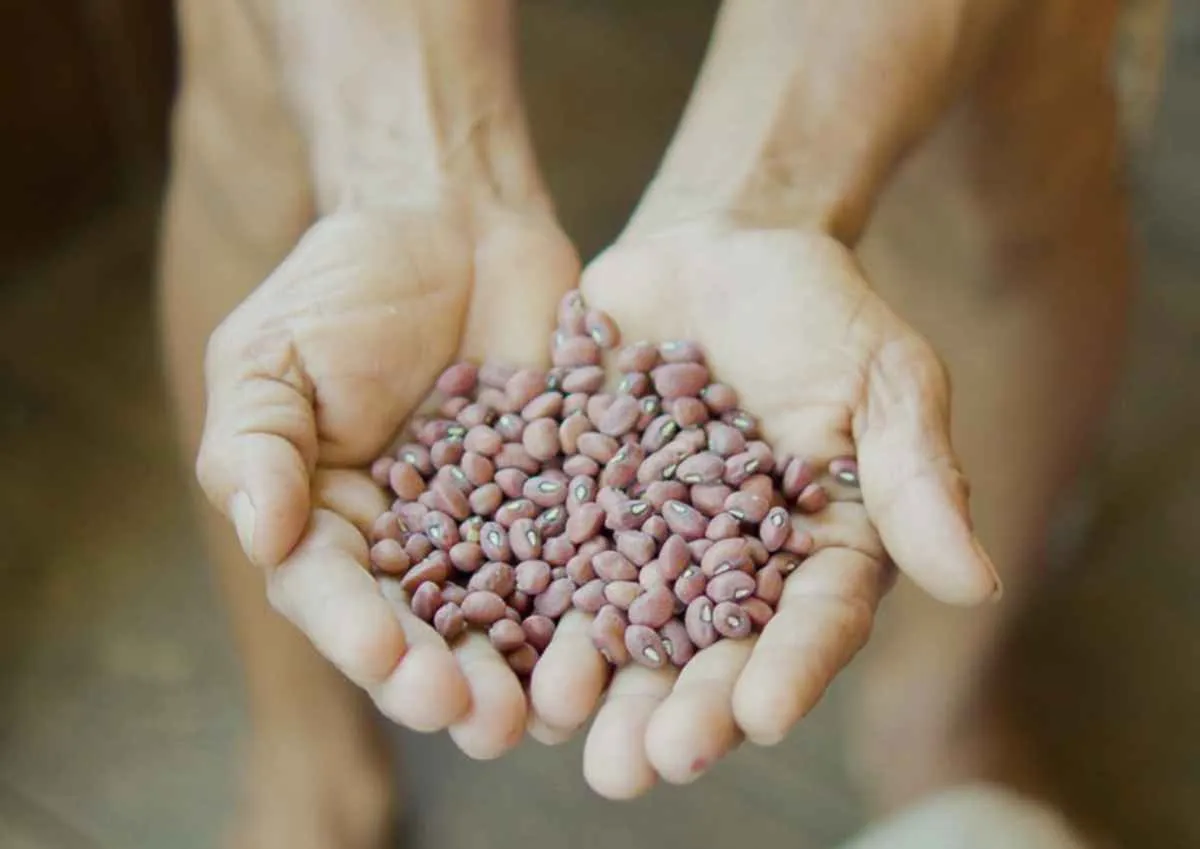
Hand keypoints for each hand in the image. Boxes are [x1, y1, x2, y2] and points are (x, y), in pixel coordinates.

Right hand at [196, 199, 577, 756]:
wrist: (456, 226)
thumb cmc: (346, 286)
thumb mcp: (273, 352)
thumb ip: (257, 442)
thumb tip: (261, 534)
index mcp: (330, 526)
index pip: (333, 594)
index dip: (356, 631)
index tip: (385, 656)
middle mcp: (416, 550)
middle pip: (429, 633)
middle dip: (450, 680)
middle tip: (479, 717)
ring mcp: (501, 533)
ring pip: (514, 621)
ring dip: (531, 672)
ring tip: (552, 709)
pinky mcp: (574, 504)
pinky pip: (592, 561)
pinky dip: (606, 602)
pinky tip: (626, 638)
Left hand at [526, 218, 1000, 796]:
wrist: (712, 249)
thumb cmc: (816, 309)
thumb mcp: (881, 378)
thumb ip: (914, 476)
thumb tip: (975, 582)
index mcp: (813, 554)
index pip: (810, 625)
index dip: (787, 671)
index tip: (761, 714)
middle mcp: (724, 570)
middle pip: (702, 655)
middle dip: (674, 711)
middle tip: (640, 766)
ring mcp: (640, 543)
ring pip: (616, 629)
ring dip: (588, 683)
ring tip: (558, 721)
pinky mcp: (568, 504)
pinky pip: (540, 558)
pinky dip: (517, 598)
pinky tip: (486, 637)